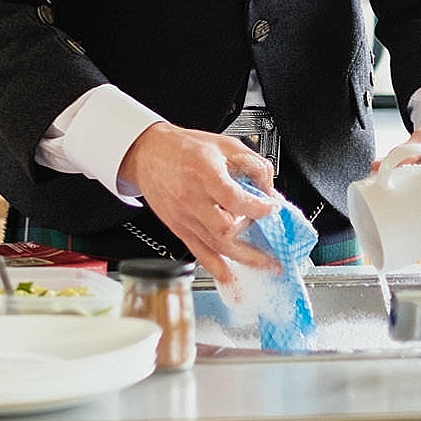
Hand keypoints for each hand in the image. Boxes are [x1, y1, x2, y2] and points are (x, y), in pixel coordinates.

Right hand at [118, 123, 283, 280]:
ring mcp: (184, 216)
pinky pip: (199, 253)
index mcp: (204, 172)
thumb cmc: (183, 148)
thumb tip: (268, 187)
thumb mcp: (223, 143)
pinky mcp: (179, 228)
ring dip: (244, 259)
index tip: (272, 207)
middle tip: (273, 240)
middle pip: (224, 228)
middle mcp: (192, 197)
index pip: (234, 199)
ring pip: (216, 246)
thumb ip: (252, 163)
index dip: (258, 207)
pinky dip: (217, 268)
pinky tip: (232, 277)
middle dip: (254, 238)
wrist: (147, 153)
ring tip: (266, 265)